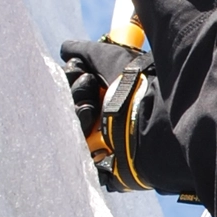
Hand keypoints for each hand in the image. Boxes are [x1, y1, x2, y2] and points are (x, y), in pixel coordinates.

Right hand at [60, 37, 151, 191]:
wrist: (151, 115)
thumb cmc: (133, 84)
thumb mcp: (108, 57)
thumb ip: (84, 51)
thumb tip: (65, 50)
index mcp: (107, 96)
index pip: (74, 88)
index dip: (73, 79)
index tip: (82, 72)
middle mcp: (105, 119)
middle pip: (71, 109)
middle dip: (76, 95)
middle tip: (90, 86)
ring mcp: (105, 143)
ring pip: (73, 132)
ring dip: (78, 117)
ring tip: (91, 110)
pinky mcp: (105, 167)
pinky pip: (83, 159)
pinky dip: (84, 145)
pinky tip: (92, 134)